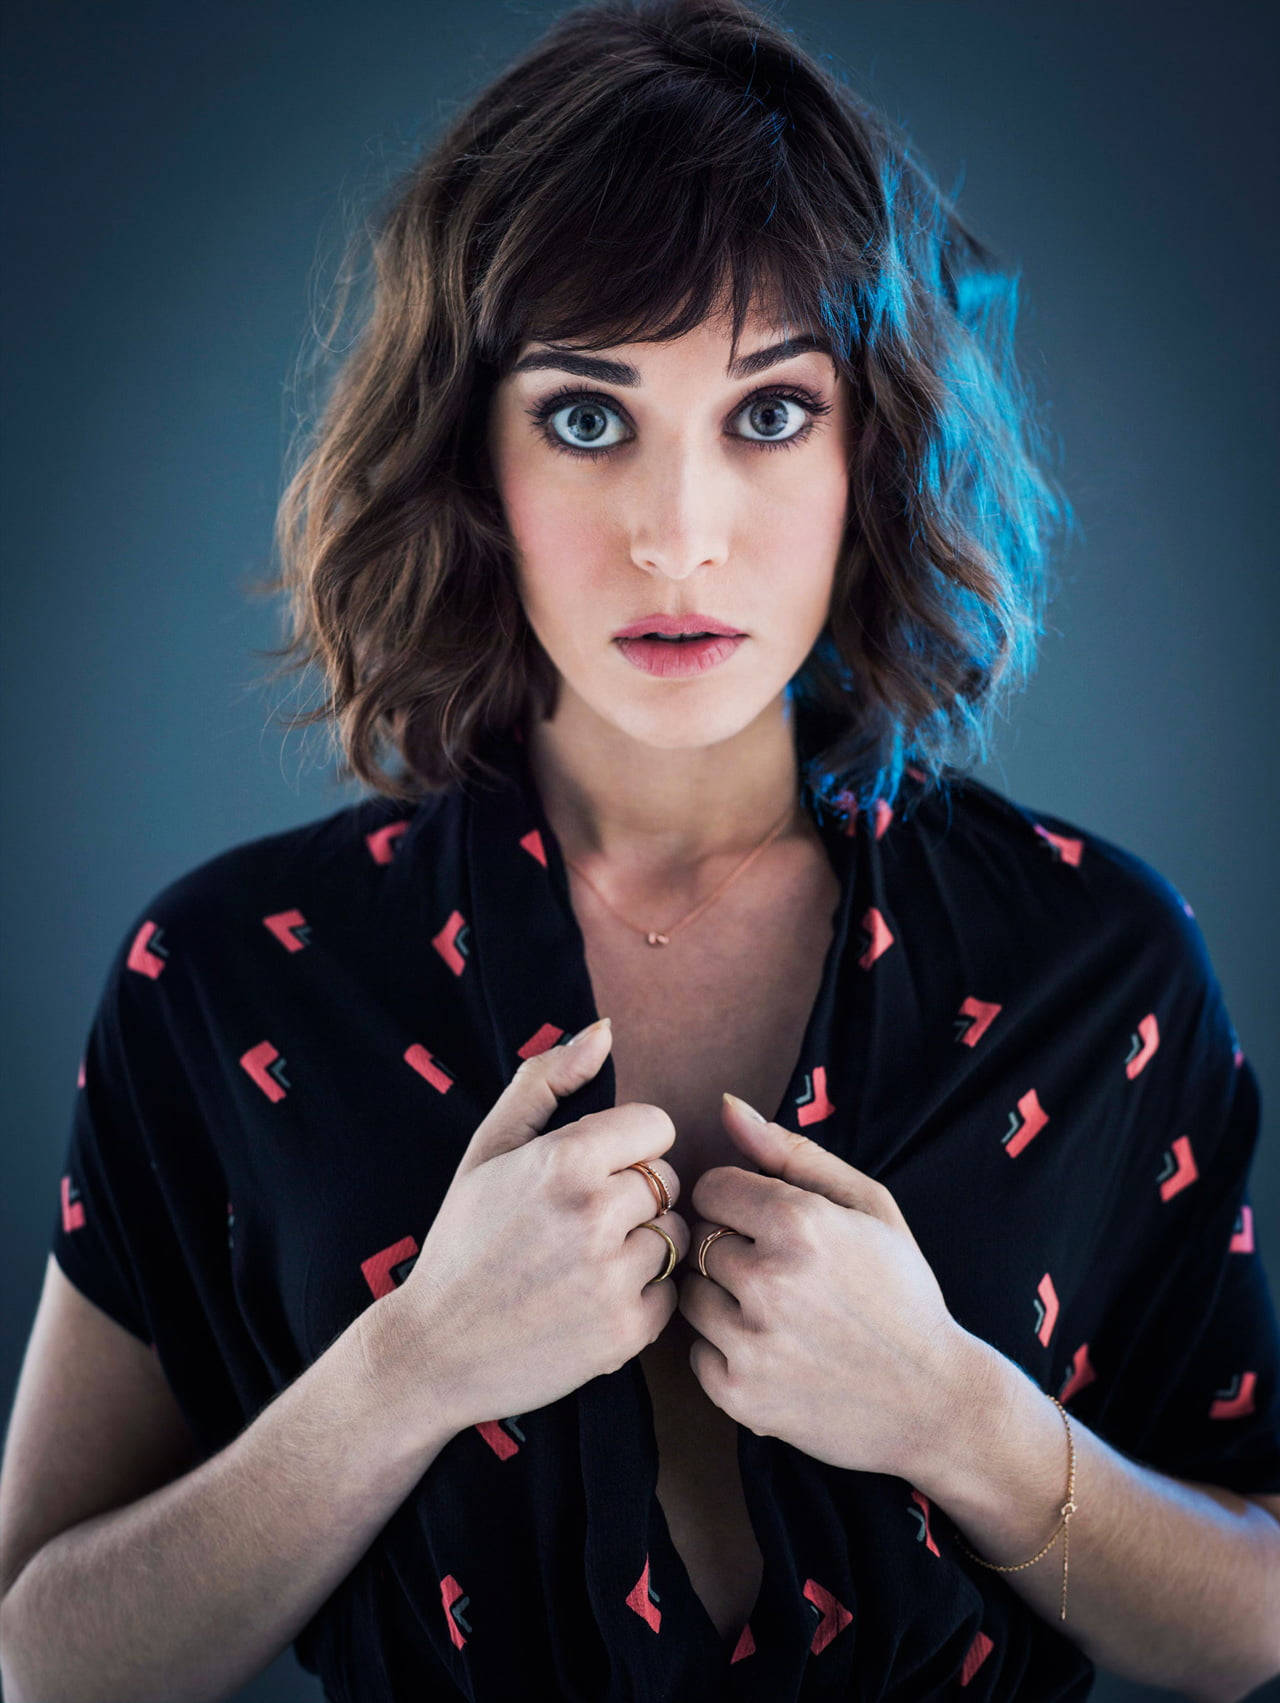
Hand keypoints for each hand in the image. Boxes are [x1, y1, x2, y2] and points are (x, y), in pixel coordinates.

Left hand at [676, 1092, 969, 1478]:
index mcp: (798, 1222)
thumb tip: (728, 1106)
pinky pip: (695, 1353)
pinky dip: (724, 1353)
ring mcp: (750, 1342)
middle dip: (732, 1251)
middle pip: (699, 1241)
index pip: (711, 1189)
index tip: (768, 1227)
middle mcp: (767, 1279)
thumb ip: (792, 1152)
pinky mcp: (738, 1395)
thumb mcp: (868, 1206)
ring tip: (775, 1314)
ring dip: (722, 1300)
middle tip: (782, 1277)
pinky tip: (772, 1353)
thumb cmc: (901, 1292)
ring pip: (690, 1296)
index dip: (739, 1204)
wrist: (935, 1400)